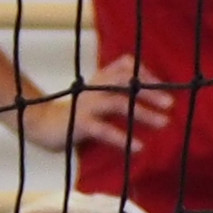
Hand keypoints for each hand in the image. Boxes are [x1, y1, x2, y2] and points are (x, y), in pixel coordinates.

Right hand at [20, 54, 175, 160]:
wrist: (41, 124)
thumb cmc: (77, 113)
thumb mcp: (97, 98)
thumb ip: (117, 94)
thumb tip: (152, 101)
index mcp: (100, 79)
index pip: (125, 66)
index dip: (145, 73)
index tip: (164, 87)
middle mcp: (95, 88)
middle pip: (127, 82)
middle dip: (151, 92)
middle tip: (171, 105)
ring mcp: (87, 105)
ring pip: (119, 103)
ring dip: (143, 113)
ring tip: (163, 123)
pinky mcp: (80, 124)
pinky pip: (103, 130)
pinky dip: (122, 138)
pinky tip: (138, 146)